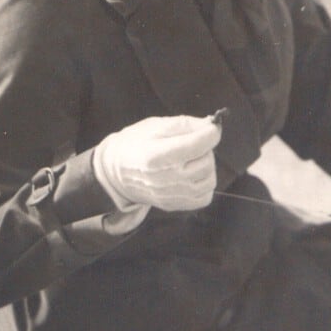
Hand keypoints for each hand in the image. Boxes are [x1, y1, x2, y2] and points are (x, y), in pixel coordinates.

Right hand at [93, 115, 220, 212]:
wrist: (117, 171)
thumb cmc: (136, 143)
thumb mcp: (156, 125)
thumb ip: (186, 124)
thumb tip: (212, 125)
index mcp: (157, 156)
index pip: (199, 144)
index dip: (211, 132)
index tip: (210, 127)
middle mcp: (165, 180)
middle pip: (207, 161)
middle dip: (205, 149)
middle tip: (189, 145)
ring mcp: (171, 196)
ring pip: (210, 179)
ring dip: (205, 167)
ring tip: (188, 160)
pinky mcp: (175, 206)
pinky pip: (205, 196)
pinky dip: (202, 184)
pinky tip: (189, 175)